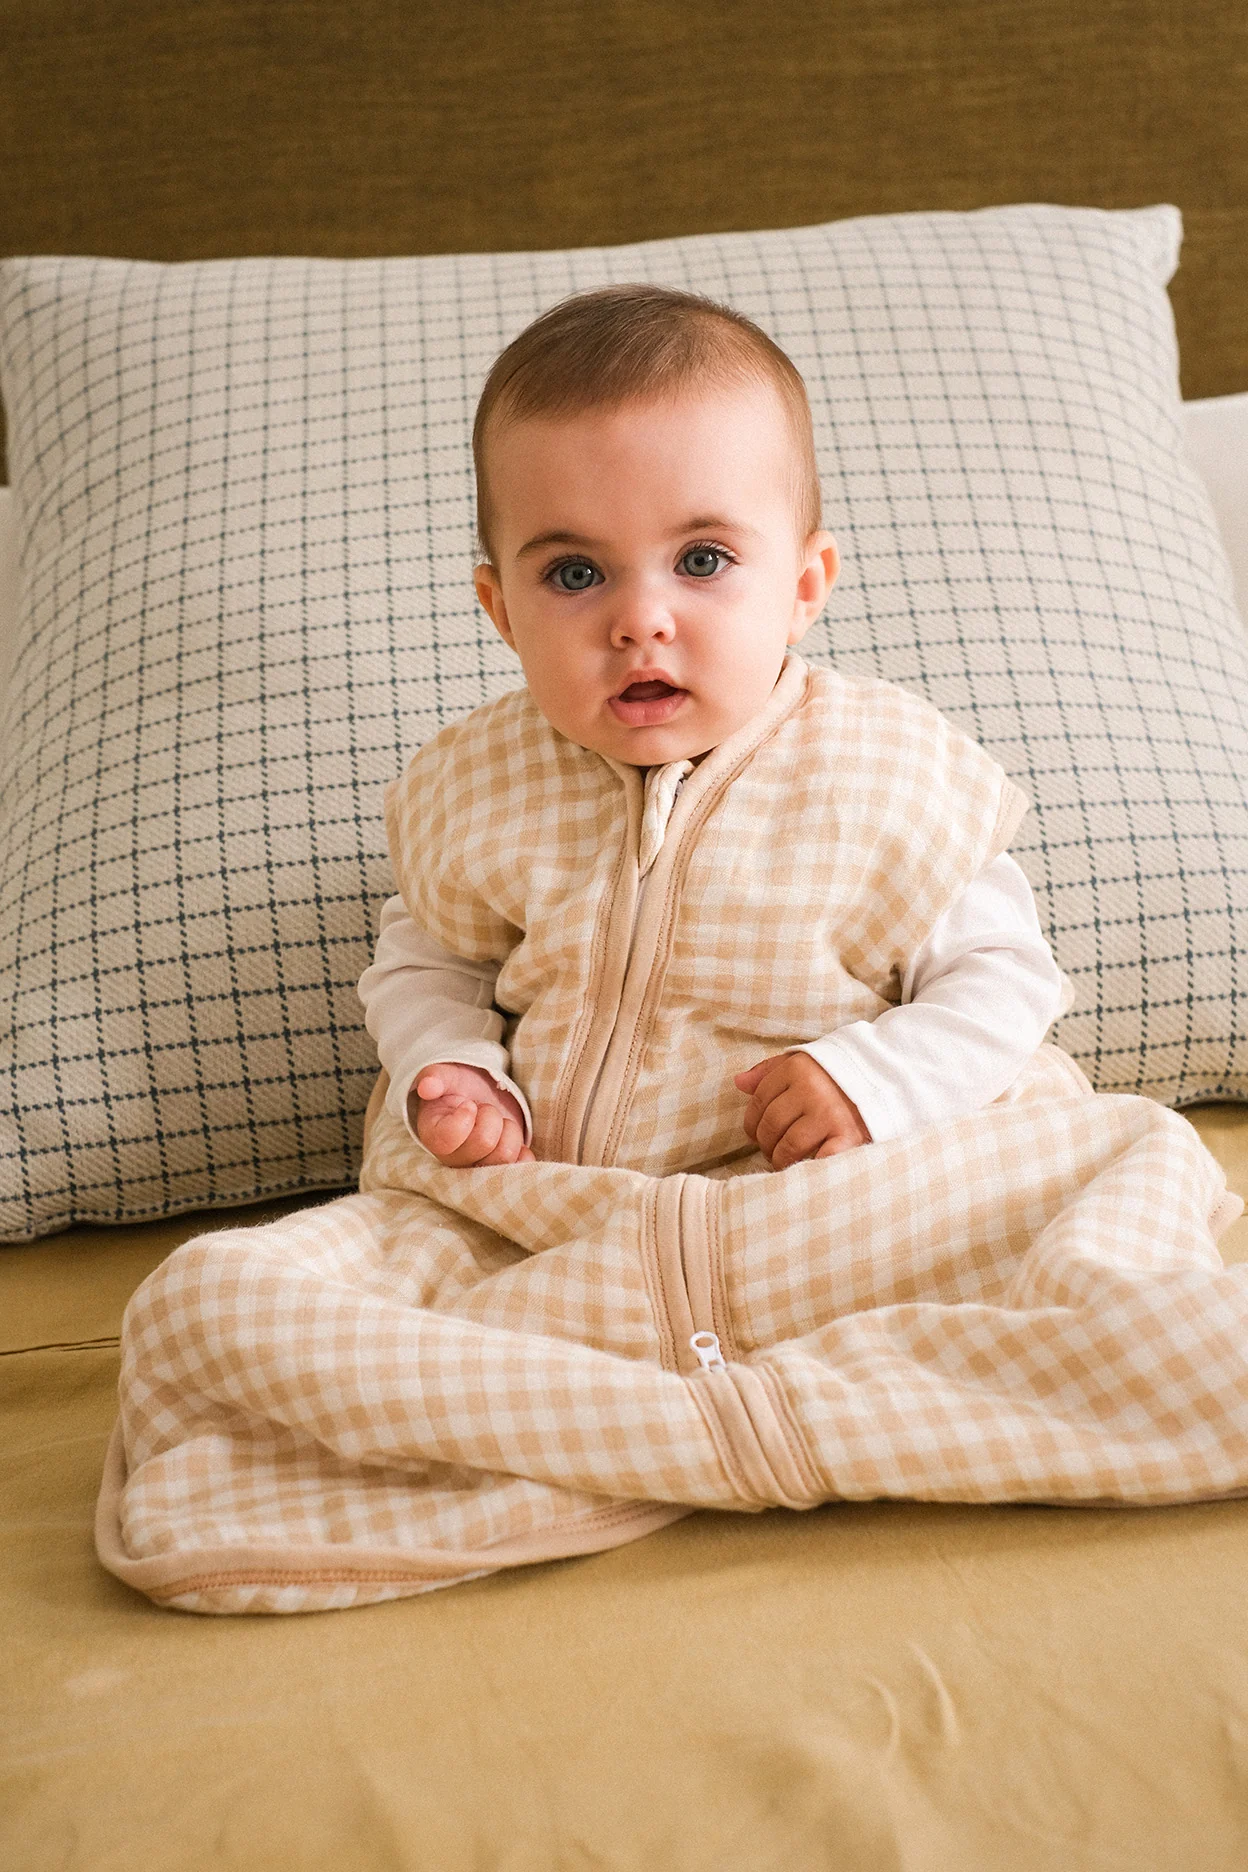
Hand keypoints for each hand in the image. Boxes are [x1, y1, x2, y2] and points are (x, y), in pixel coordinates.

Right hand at [409, 1063, 534, 1166]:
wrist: (481, 1098)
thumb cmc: (460, 1088)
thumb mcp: (447, 1076)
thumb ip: (436, 1077)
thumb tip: (426, 1087)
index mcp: (433, 1136)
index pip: (448, 1137)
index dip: (466, 1115)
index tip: (468, 1104)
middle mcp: (452, 1160)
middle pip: (484, 1142)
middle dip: (491, 1117)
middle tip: (484, 1110)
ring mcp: (478, 1169)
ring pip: (505, 1155)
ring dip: (509, 1131)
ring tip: (498, 1123)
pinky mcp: (501, 1171)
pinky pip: (519, 1167)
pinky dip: (523, 1151)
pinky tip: (511, 1137)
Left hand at [734, 1051, 870, 1169]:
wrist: (889, 1080)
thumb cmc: (838, 1075)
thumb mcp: (804, 1063)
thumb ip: (770, 1072)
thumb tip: (739, 1083)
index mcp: (798, 1069)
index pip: (759, 1101)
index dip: (752, 1122)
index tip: (756, 1133)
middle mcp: (812, 1090)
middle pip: (770, 1126)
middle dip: (765, 1143)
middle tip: (771, 1149)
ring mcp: (830, 1115)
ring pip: (788, 1147)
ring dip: (780, 1159)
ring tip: (783, 1160)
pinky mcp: (849, 1138)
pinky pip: (817, 1161)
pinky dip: (807, 1169)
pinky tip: (805, 1168)